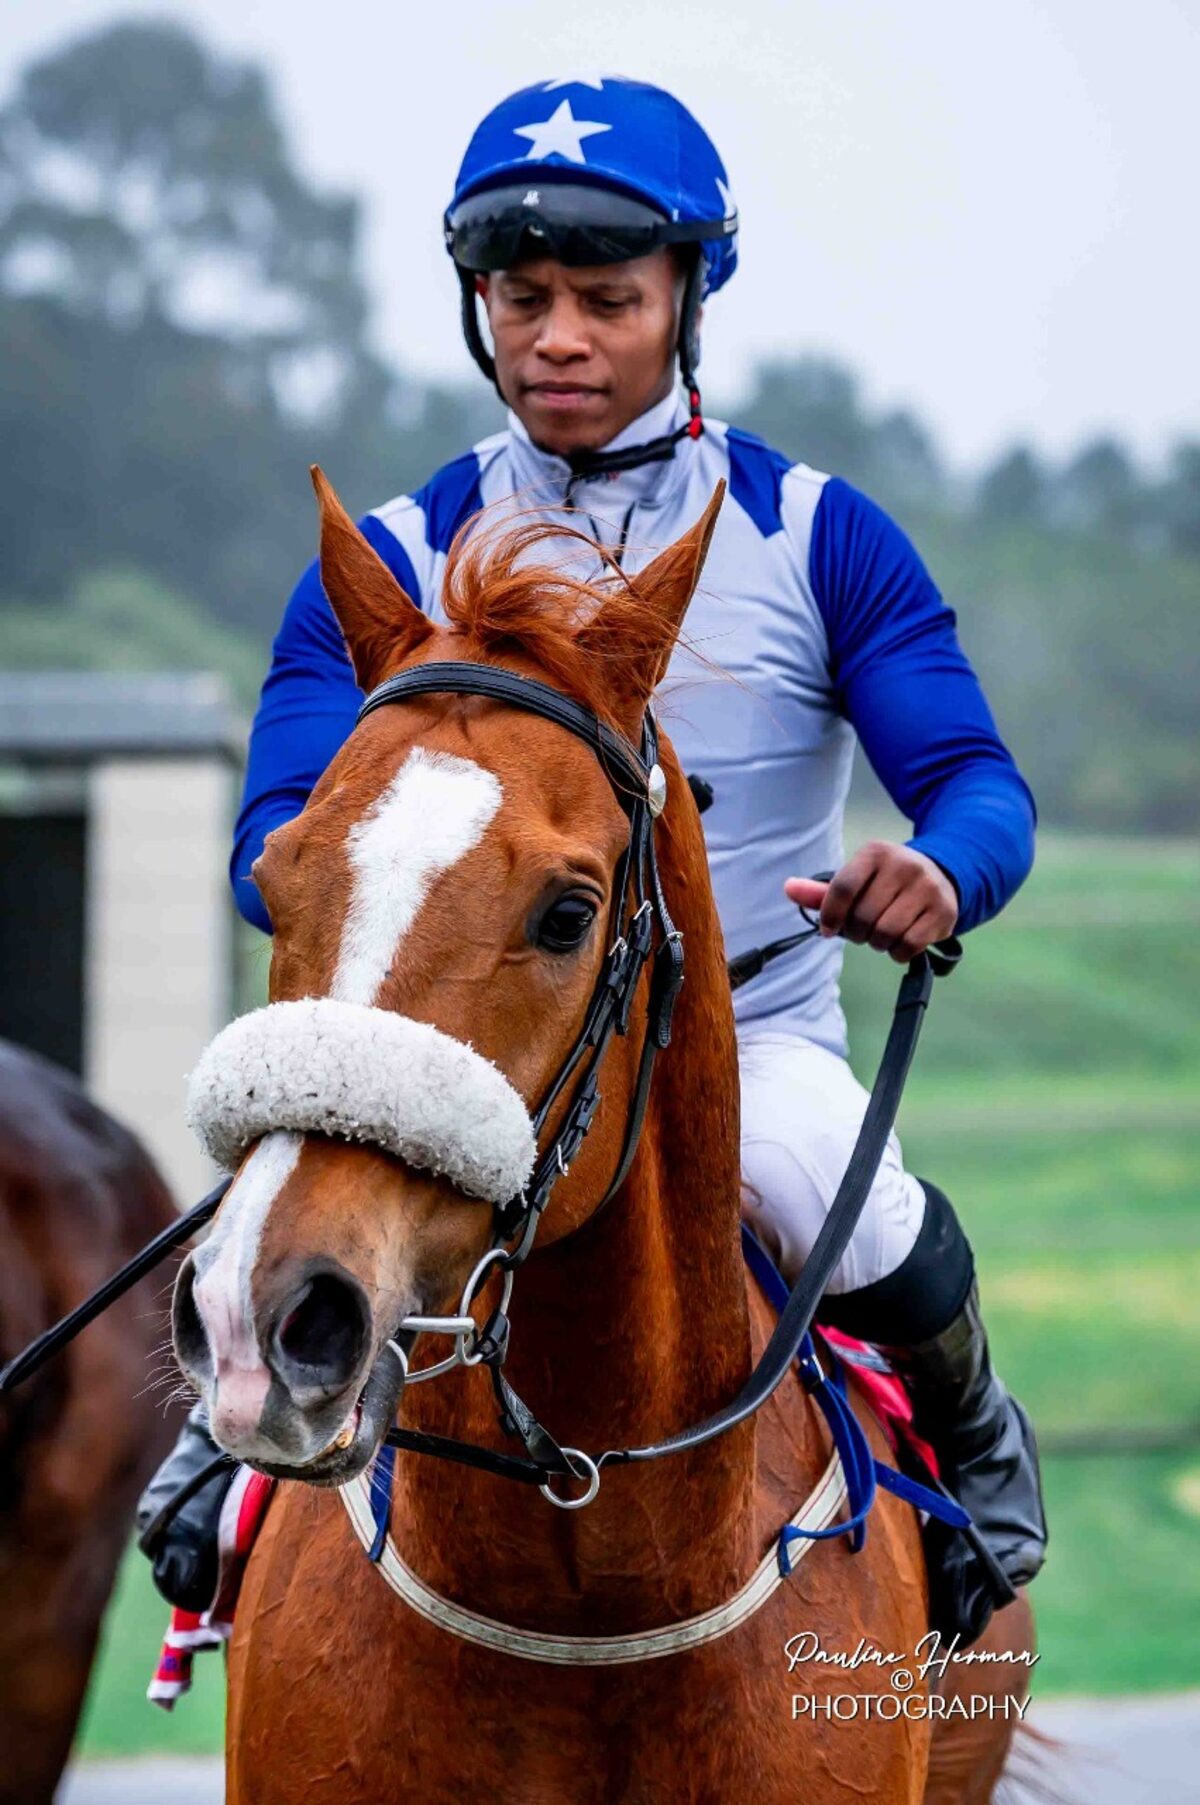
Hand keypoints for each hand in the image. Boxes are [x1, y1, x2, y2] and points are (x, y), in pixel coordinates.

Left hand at [785, 842, 958, 964]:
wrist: (940, 876)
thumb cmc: (886, 883)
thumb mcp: (857, 878)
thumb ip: (822, 890)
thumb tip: (788, 888)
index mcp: (875, 853)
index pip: (842, 888)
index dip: (830, 915)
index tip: (828, 930)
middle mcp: (904, 865)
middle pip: (863, 916)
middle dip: (857, 932)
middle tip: (863, 931)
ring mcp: (927, 888)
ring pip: (885, 933)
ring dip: (877, 943)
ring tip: (881, 935)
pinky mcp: (944, 911)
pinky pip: (909, 945)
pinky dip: (898, 952)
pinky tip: (899, 942)